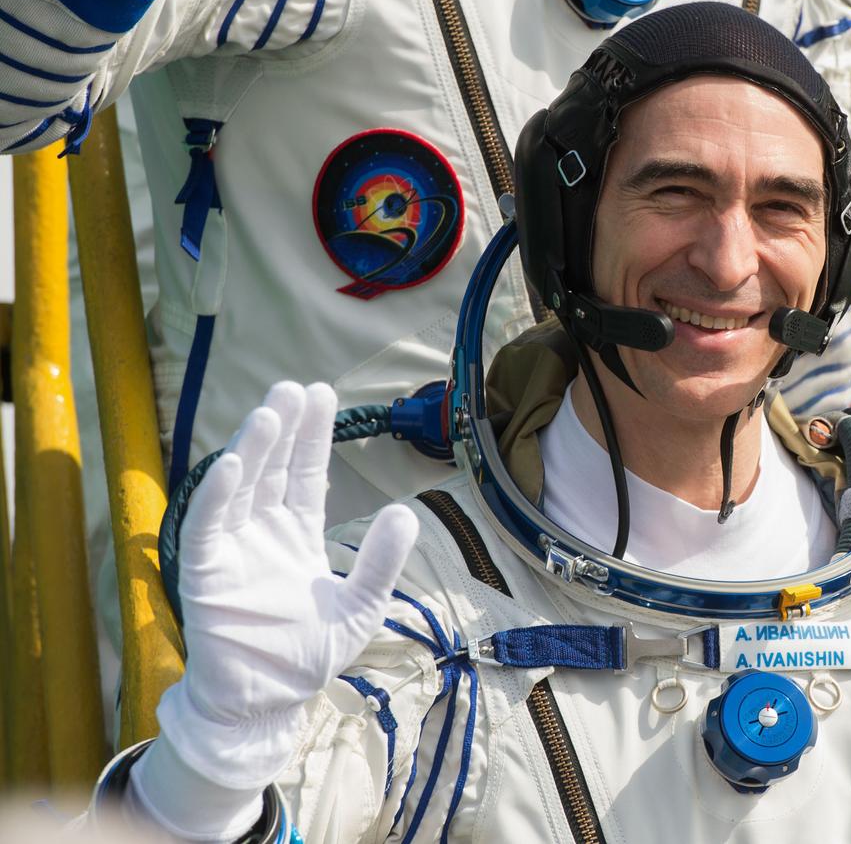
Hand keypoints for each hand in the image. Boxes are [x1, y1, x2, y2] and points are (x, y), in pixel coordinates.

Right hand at [156, 381, 418, 790]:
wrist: (269, 703)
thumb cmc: (310, 655)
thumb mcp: (362, 605)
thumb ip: (381, 562)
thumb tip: (405, 512)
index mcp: (298, 535)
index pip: (304, 474)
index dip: (311, 436)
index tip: (320, 395)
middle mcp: (263, 532)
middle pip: (271, 469)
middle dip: (282, 429)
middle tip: (293, 388)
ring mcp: (232, 549)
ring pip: (240, 487)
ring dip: (251, 450)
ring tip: (269, 413)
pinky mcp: (204, 572)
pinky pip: (206, 526)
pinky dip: (216, 495)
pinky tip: (232, 464)